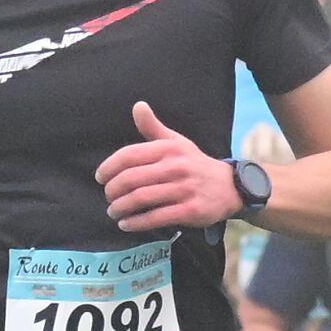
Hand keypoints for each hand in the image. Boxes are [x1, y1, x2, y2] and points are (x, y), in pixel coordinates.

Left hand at [96, 101, 238, 231]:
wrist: (229, 187)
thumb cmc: (195, 164)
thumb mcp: (176, 142)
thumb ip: (153, 127)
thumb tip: (138, 106)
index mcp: (168, 149)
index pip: (129, 155)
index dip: (109, 167)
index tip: (100, 178)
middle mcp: (176, 167)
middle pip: (132, 179)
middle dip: (113, 190)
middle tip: (108, 197)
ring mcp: (184, 189)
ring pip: (141, 199)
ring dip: (121, 207)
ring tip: (113, 211)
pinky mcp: (190, 210)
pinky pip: (156, 217)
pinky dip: (136, 222)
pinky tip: (126, 224)